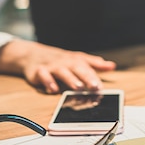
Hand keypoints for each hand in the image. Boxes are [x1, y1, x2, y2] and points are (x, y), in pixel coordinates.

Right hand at [0, 39, 115, 93]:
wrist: (32, 54)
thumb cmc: (59, 59)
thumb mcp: (77, 59)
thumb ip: (94, 63)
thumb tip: (112, 66)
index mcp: (75, 60)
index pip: (87, 67)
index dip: (95, 76)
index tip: (102, 87)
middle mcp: (65, 62)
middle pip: (77, 68)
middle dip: (86, 77)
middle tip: (95, 87)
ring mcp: (52, 66)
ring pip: (62, 71)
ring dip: (70, 79)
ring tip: (78, 88)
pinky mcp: (39, 71)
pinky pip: (43, 75)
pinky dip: (48, 81)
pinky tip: (53, 89)